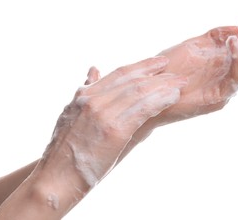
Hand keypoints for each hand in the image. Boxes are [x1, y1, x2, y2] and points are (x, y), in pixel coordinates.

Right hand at [41, 57, 186, 190]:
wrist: (56, 176)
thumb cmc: (66, 149)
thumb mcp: (71, 113)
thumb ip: (88, 90)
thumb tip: (94, 69)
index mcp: (84, 95)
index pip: (119, 73)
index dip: (142, 65)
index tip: (158, 61)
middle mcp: (93, 100)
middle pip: (132, 79)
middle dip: (156, 73)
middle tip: (175, 69)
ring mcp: (103, 114)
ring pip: (139, 92)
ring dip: (163, 86)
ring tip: (180, 83)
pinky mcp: (114, 131)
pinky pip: (143, 109)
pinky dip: (160, 101)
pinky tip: (173, 98)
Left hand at [84, 9, 237, 156]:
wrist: (150, 89)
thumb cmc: (170, 68)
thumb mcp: (195, 45)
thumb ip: (216, 36)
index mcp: (224, 62)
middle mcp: (228, 75)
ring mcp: (224, 88)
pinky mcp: (217, 98)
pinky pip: (234, 79)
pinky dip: (236, 60)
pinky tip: (232, 42)